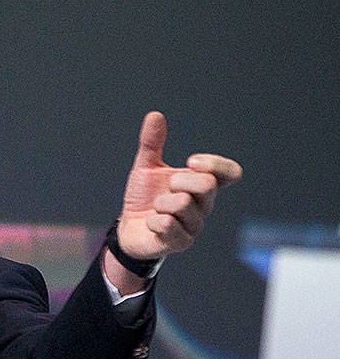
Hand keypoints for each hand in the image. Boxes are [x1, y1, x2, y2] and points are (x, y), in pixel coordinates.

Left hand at [116, 111, 242, 261]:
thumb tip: (155, 115)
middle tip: (165, 189)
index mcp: (202, 184)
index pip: (230, 172)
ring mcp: (195, 225)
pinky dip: (152, 220)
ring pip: (181, 204)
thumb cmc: (143, 196)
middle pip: (206, 185)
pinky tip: (151, 223)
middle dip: (177, 181)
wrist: (129, 228)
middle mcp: (205, 205)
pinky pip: (167, 224)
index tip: (190, 161)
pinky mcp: (182, 243)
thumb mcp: (145, 167)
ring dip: (159, 203)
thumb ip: (152, 143)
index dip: (215, 164)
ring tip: (156, 208)